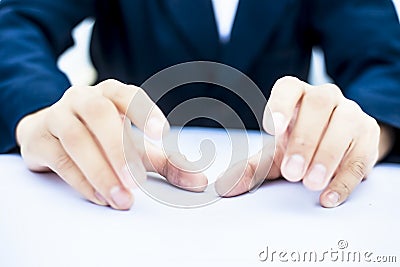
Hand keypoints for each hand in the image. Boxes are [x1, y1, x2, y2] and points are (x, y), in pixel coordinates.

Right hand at [16, 79, 206, 209]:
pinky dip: (82, 180)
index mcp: (110, 93)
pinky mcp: (39, 139)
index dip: (145, 112)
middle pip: (99, 113)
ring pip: (76, 138)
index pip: (128, 94)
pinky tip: (100, 197)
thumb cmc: (101, 137)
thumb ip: (165, 161)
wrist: (50, 133)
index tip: (163, 135)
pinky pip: (60, 159)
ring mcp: (57, 116)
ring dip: (101, 171)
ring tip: (122, 199)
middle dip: (119, 148)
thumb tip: (199, 181)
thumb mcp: (134, 146)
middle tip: (137, 181)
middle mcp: (82, 98)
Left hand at [216, 76, 381, 207]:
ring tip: (310, 183)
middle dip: (304, 139)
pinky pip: (361, 155)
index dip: (281, 104)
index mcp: (297, 96)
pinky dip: (345, 178)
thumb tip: (224, 187)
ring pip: (345, 124)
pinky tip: (328, 195)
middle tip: (292, 171)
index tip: (272, 128)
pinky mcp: (369, 136)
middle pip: (319, 104)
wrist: (335, 147)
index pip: (289, 87)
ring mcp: (351, 113)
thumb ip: (252, 168)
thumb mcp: (273, 155)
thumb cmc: (298, 144)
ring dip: (327, 155)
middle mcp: (326, 98)